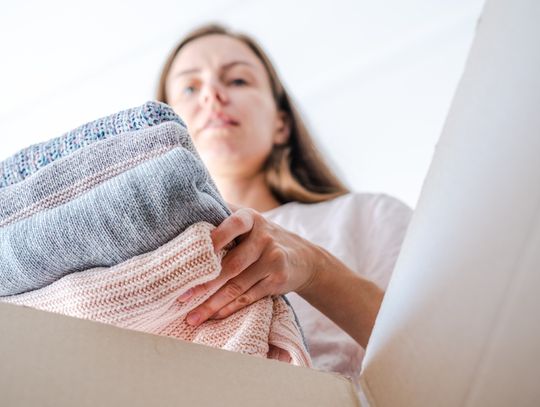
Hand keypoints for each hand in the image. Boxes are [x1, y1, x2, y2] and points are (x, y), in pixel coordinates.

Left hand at [180, 207, 319, 326]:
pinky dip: (229, 309)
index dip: (217, 236)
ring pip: (237, 286)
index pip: (234, 224)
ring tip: (192, 316)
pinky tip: (213, 316)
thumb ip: (226, 213)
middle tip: (181, 296)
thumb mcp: (251, 220)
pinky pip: (248, 297)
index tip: (195, 250)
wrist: (304, 257)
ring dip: (213, 303)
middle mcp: (264, 238)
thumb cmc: (264, 238)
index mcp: (252, 219)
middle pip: (232, 264)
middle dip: (205, 282)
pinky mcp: (277, 280)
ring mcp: (273, 260)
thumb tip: (190, 205)